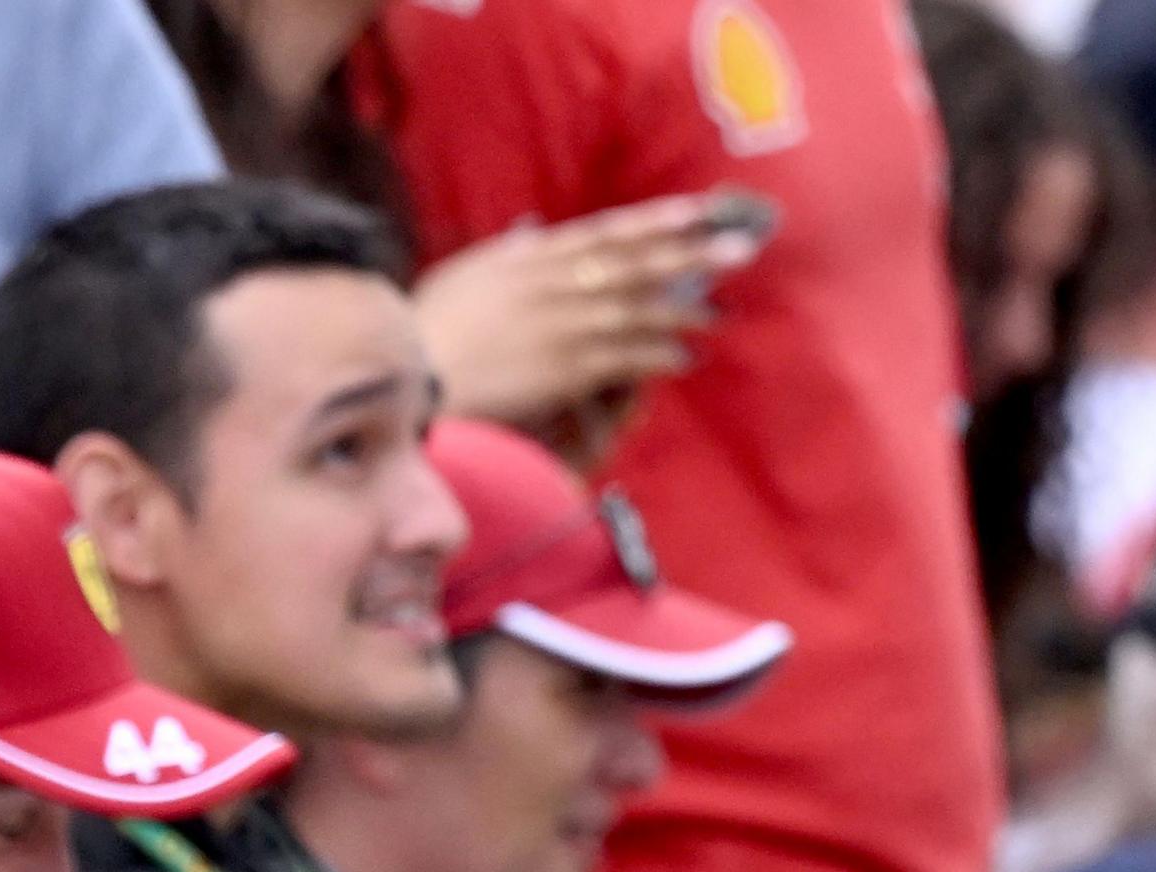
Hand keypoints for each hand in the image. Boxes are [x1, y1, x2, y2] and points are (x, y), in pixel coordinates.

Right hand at [412, 195, 758, 440]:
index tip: (696, 211)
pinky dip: (655, 354)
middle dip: (689, 254)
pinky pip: (623, 356)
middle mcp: (554, 284)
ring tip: (719, 309)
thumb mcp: (463, 275)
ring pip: (636, 309)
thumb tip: (534, 235)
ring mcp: (562, 326)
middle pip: (633, 264)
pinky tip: (684, 356)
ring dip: (682, 308)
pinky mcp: (564, 368)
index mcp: (530, 258)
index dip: (653, 222)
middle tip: (742, 247)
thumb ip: (504, 254)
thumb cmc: (427, 328)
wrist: (413, 377)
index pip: (603, 233)